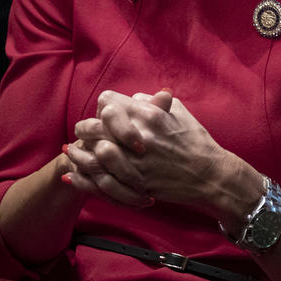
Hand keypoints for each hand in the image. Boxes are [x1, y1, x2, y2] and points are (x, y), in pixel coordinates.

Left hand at [70, 89, 234, 210]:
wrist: (209, 174)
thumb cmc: (196, 141)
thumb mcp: (180, 112)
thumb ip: (154, 102)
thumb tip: (133, 98)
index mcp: (150, 114)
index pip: (109, 102)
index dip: (100, 107)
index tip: (100, 114)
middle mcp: (139, 135)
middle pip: (94, 126)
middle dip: (84, 129)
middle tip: (81, 134)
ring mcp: (136, 160)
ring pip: (91, 154)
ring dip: (78, 154)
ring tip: (71, 153)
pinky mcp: (134, 183)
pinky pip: (98, 180)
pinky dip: (82, 178)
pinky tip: (72, 175)